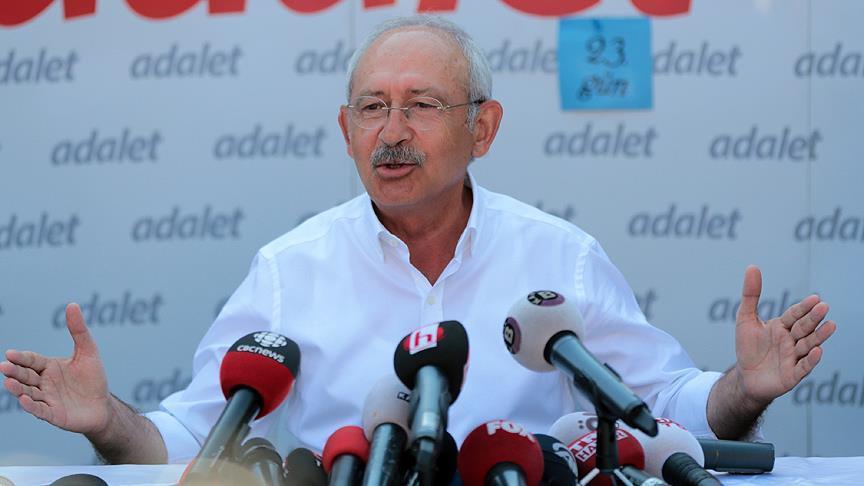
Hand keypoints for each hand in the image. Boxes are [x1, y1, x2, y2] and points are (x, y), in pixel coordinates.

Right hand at [1, 303, 111, 435]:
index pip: (31, 360)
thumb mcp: (88, 351)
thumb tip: (72, 304)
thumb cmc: (93, 378)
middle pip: (25, 376)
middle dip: (14, 371)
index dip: (21, 357)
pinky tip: (24, 400)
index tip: (10, 353)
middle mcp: (44, 383)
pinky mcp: (53, 415)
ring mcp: (47, 399)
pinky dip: (31, 406)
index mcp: (49, 367)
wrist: (103, 405)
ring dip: (17, 389)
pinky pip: (39, 410)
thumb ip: (79, 330)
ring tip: (8, 382)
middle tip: (4, 366)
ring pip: (28, 393)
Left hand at [733, 265, 836, 404]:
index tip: (815, 298)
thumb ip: (750, 295)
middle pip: (804, 328)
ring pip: (809, 345)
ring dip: (820, 336)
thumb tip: (752, 267)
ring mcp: (794, 357)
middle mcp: (791, 341)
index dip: (803, 307)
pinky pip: (804, 366)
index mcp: (782, 327)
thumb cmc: (748, 348)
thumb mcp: (745, 319)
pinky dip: (811, 359)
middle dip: (813, 318)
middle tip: (824, 307)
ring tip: (831, 325)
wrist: (745, 377)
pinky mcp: (793, 375)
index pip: (795, 315)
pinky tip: (818, 351)